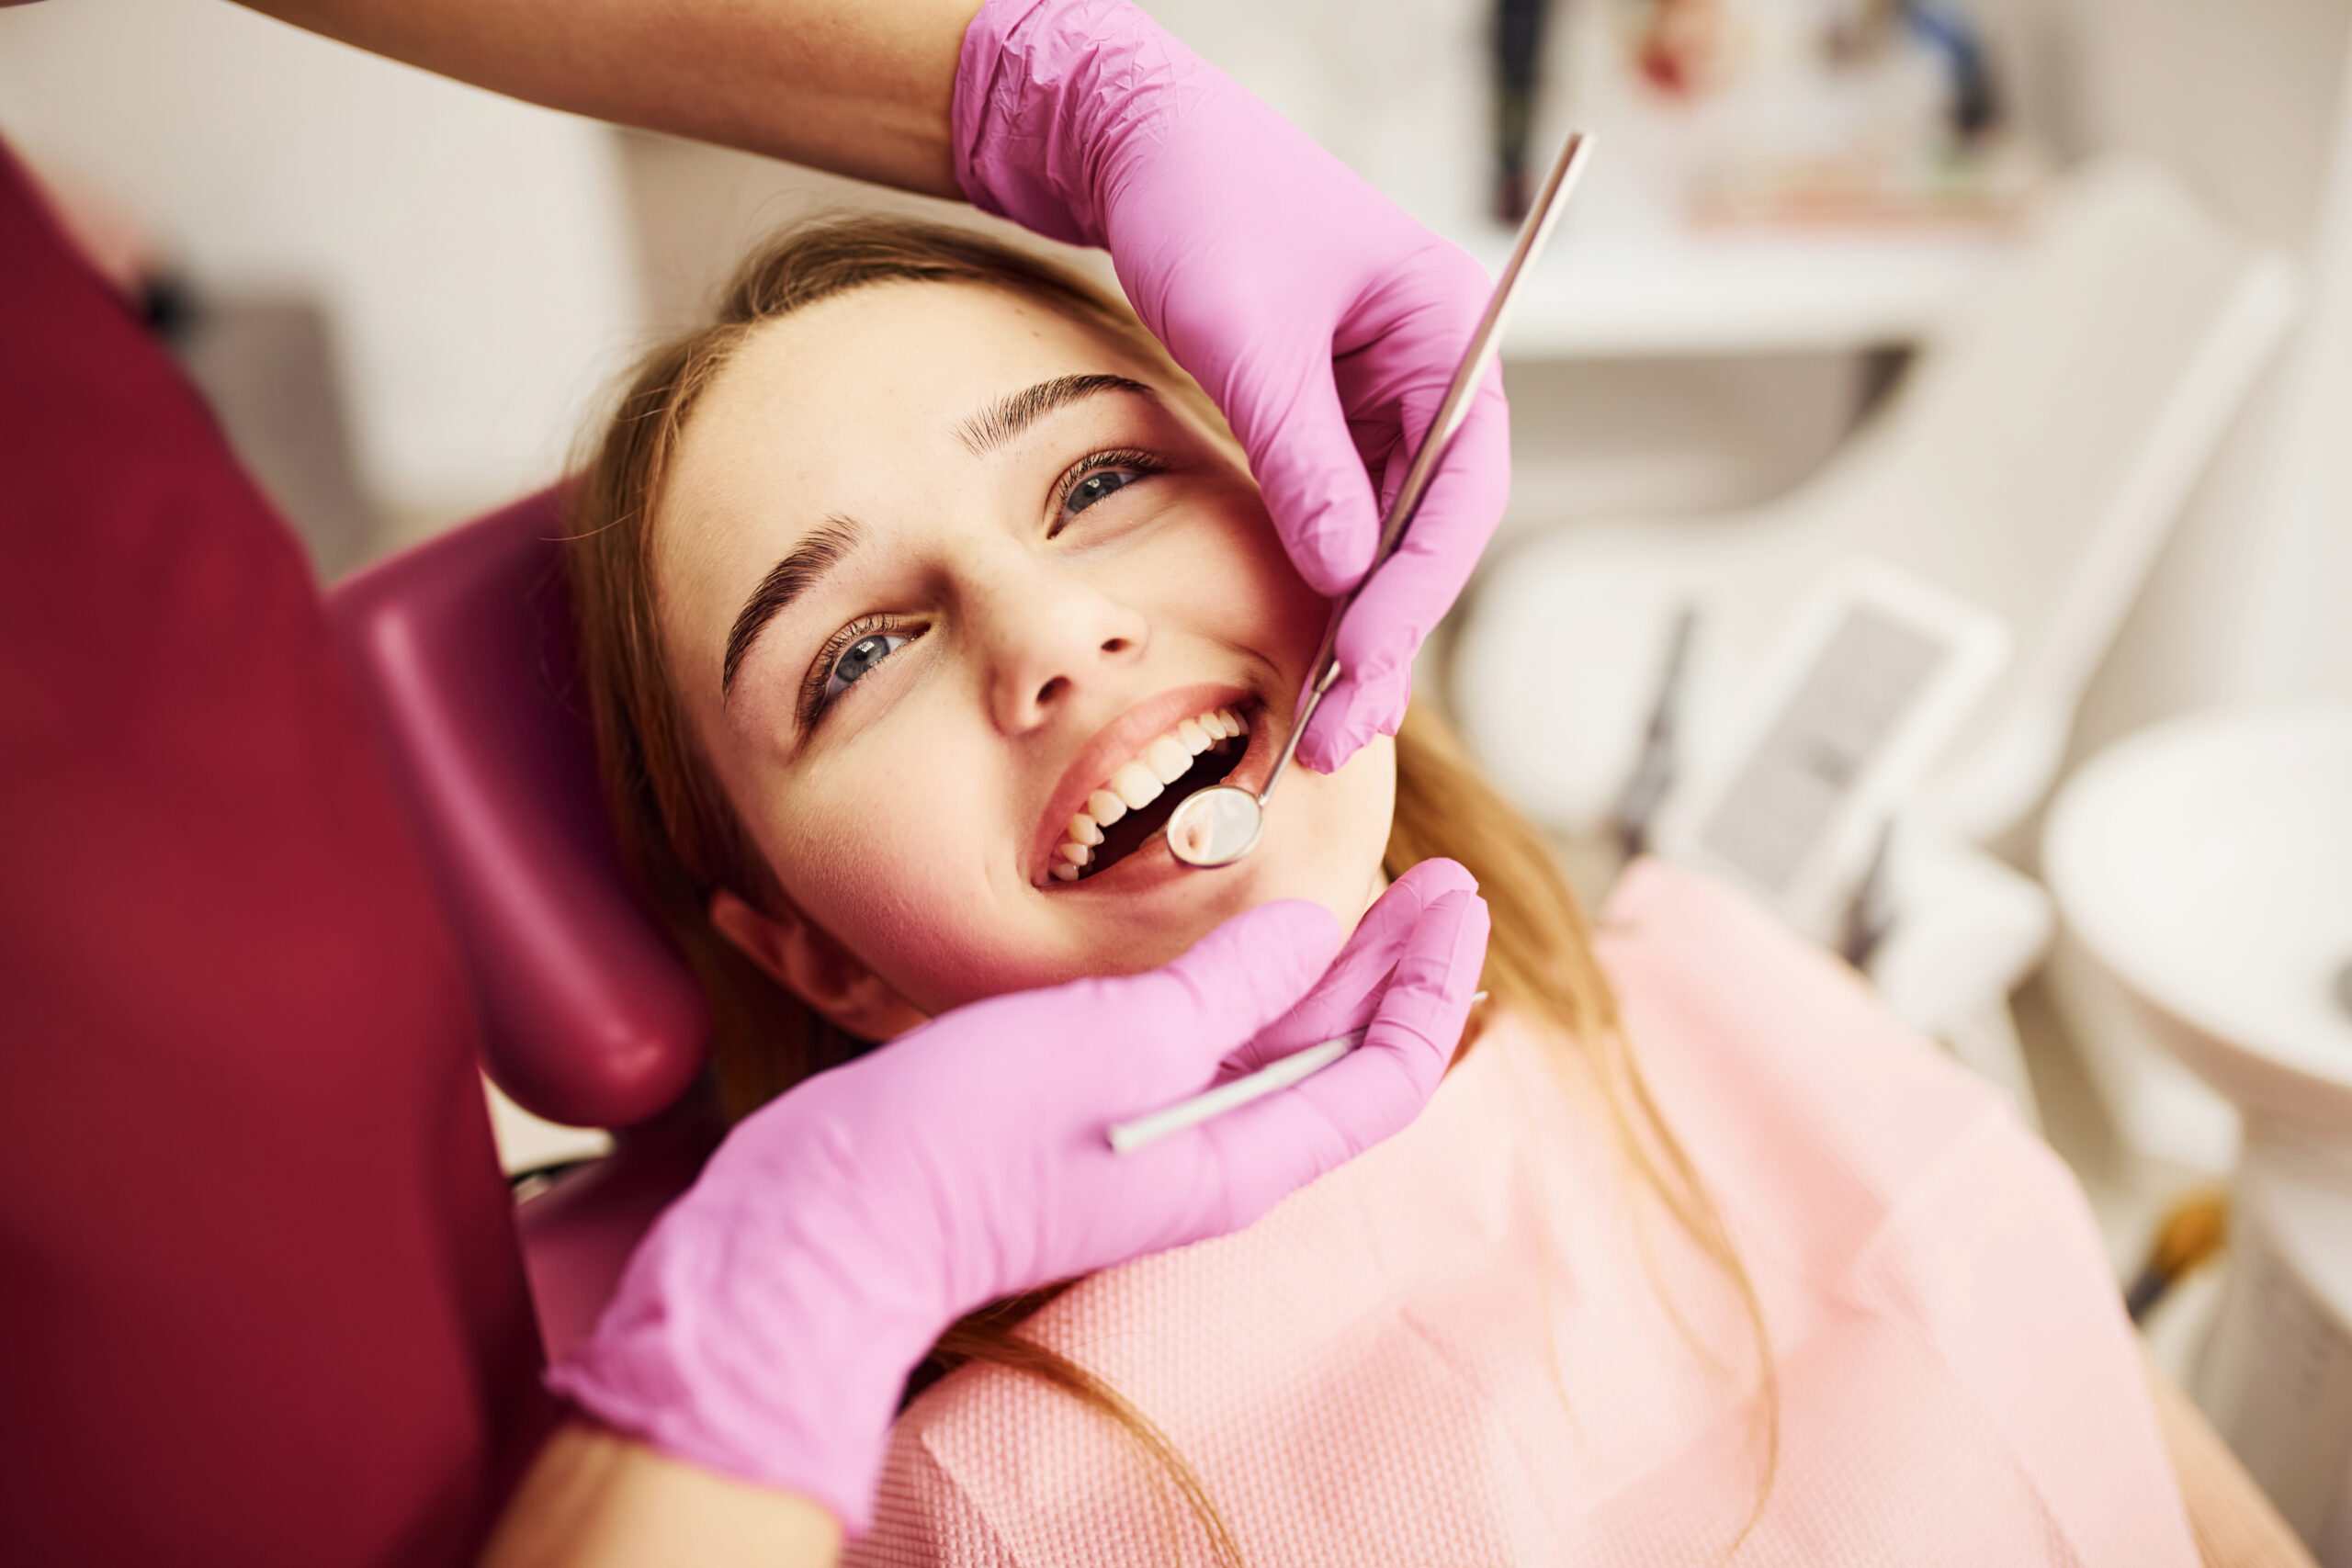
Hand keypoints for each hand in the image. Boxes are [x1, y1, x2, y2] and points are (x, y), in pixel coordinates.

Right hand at [548, 862, 1489, 1533]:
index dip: (1430, 982)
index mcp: (1239, 1155)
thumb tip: (1310, 930)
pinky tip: (1245, 939)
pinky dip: (1244, 984)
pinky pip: (1203, 1042)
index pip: (1384, 1073)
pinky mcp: (1093, 1108)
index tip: (1455, 888)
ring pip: (1275, 1048)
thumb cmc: (963, 1141)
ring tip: (1369, 893)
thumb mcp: (1113, 1041)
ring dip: (1330, 972)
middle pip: (1341, 1058)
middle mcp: (1211, 1153)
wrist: (829, 1223)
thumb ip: (1223, 987)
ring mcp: (1150, 1133)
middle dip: (1398, 968)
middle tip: (1440, 877)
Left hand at [953, 0, 1510, 772]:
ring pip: (1388, 536)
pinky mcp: (1327, 422)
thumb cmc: (1203, 200)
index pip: (1463, 484)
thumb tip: (1341, 572)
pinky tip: (1305, 654)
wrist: (1135, 142)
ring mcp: (1381, 401)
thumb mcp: (1247, 333)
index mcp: (1448, 330)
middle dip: (1392, 632)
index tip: (1366, 659)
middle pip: (1435, 527)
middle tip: (1345, 731)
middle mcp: (1431, 373)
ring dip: (1360, 626)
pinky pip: (1341, 517)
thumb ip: (1298, 454)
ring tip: (1325, 723)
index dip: (1419, 585)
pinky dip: (1324, 585)